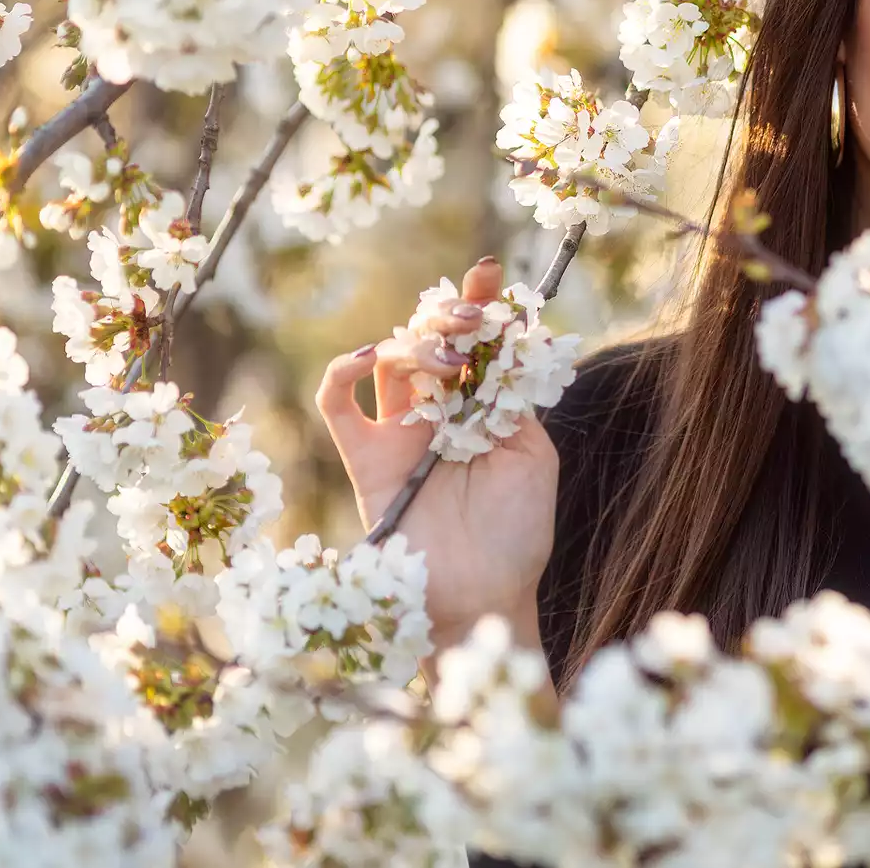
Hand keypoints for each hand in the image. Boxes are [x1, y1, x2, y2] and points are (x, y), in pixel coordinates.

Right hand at [314, 257, 557, 652]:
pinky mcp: (366, 459)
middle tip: (470, 314)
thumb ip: (514, 403)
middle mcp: (439, 414)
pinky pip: (338, 405)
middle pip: (430, 340)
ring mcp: (399, 433)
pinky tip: (367, 359)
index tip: (488, 272)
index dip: (479, 304)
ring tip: (447, 360)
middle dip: (448, 314)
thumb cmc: (516, 534)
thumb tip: (504, 346)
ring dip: (415, 343)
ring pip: (388, 359)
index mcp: (482, 409)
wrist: (482, 598)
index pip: (476, 343)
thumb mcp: (531, 458)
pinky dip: (342, 372)